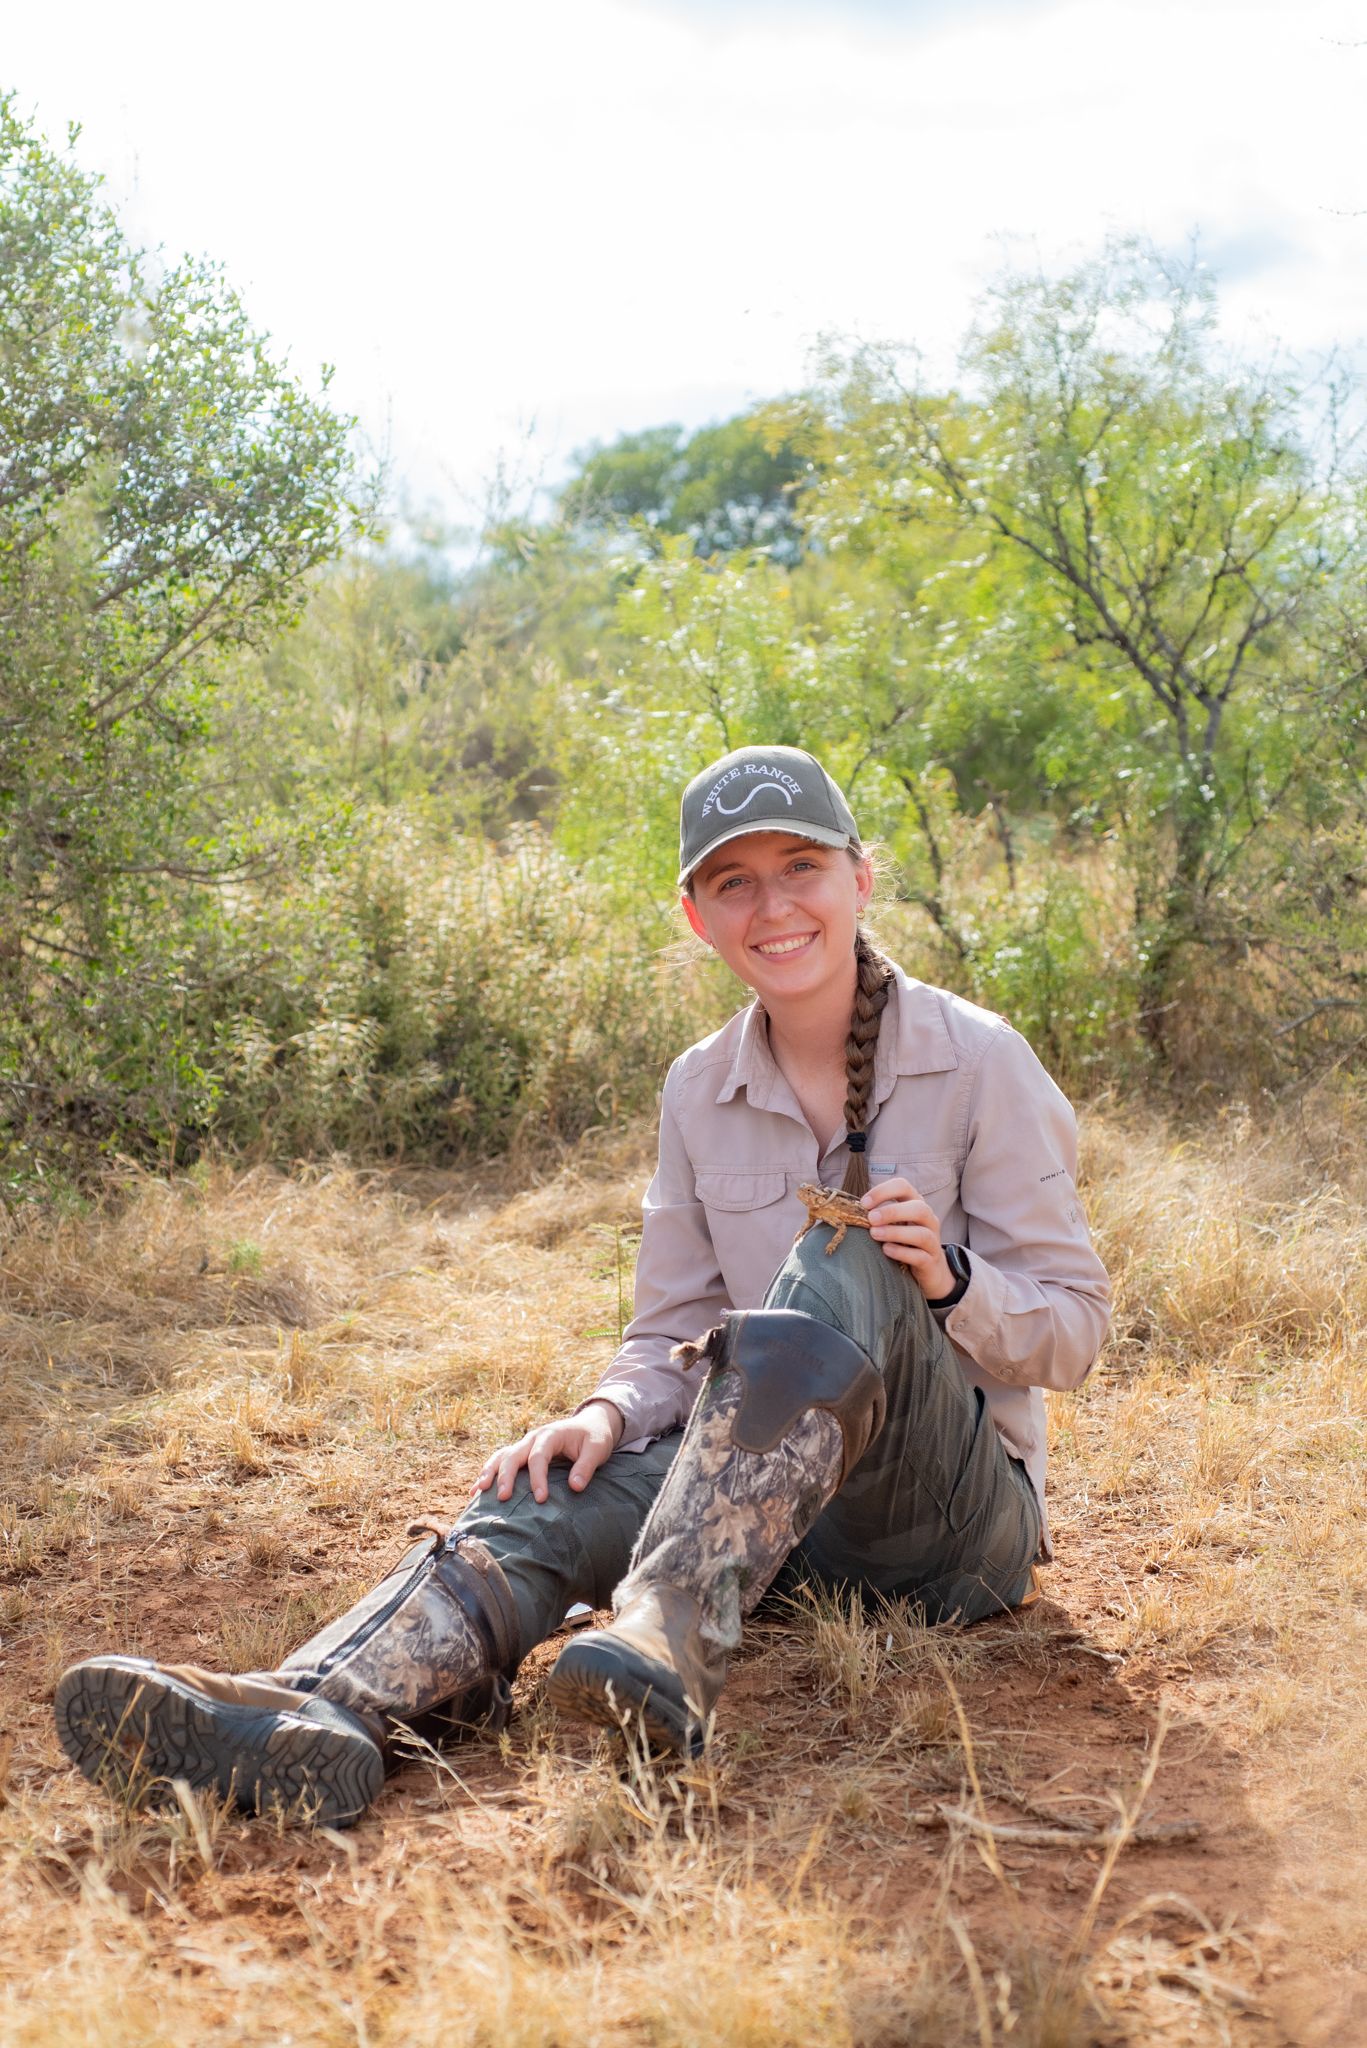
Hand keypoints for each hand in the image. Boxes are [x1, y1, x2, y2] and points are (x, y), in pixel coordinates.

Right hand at [475, 1399, 624, 1503]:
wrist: (591, 1424)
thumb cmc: (594, 1438)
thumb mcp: (597, 1449)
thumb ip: (586, 1467)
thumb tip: (575, 1487)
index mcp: (550, 1434)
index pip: (539, 1457)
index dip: (538, 1478)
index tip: (541, 1499)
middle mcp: (532, 1438)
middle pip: (513, 1455)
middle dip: (506, 1476)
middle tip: (503, 1497)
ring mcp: (524, 1445)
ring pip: (501, 1456)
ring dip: (489, 1473)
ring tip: (478, 1492)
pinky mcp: (522, 1453)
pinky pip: (500, 1462)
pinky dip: (487, 1474)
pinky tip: (474, 1492)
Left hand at [860, 1176, 954, 1300]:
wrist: (930, 1270)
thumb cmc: (905, 1242)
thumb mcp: (893, 1224)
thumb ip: (878, 1216)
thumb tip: (849, 1212)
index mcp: (915, 1204)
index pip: (903, 1186)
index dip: (883, 1191)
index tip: (864, 1203)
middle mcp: (928, 1220)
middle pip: (918, 1208)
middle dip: (893, 1211)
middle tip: (871, 1218)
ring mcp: (933, 1241)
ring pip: (921, 1233)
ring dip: (896, 1232)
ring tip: (875, 1234)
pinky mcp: (931, 1262)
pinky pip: (920, 1256)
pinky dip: (902, 1252)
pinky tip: (886, 1250)